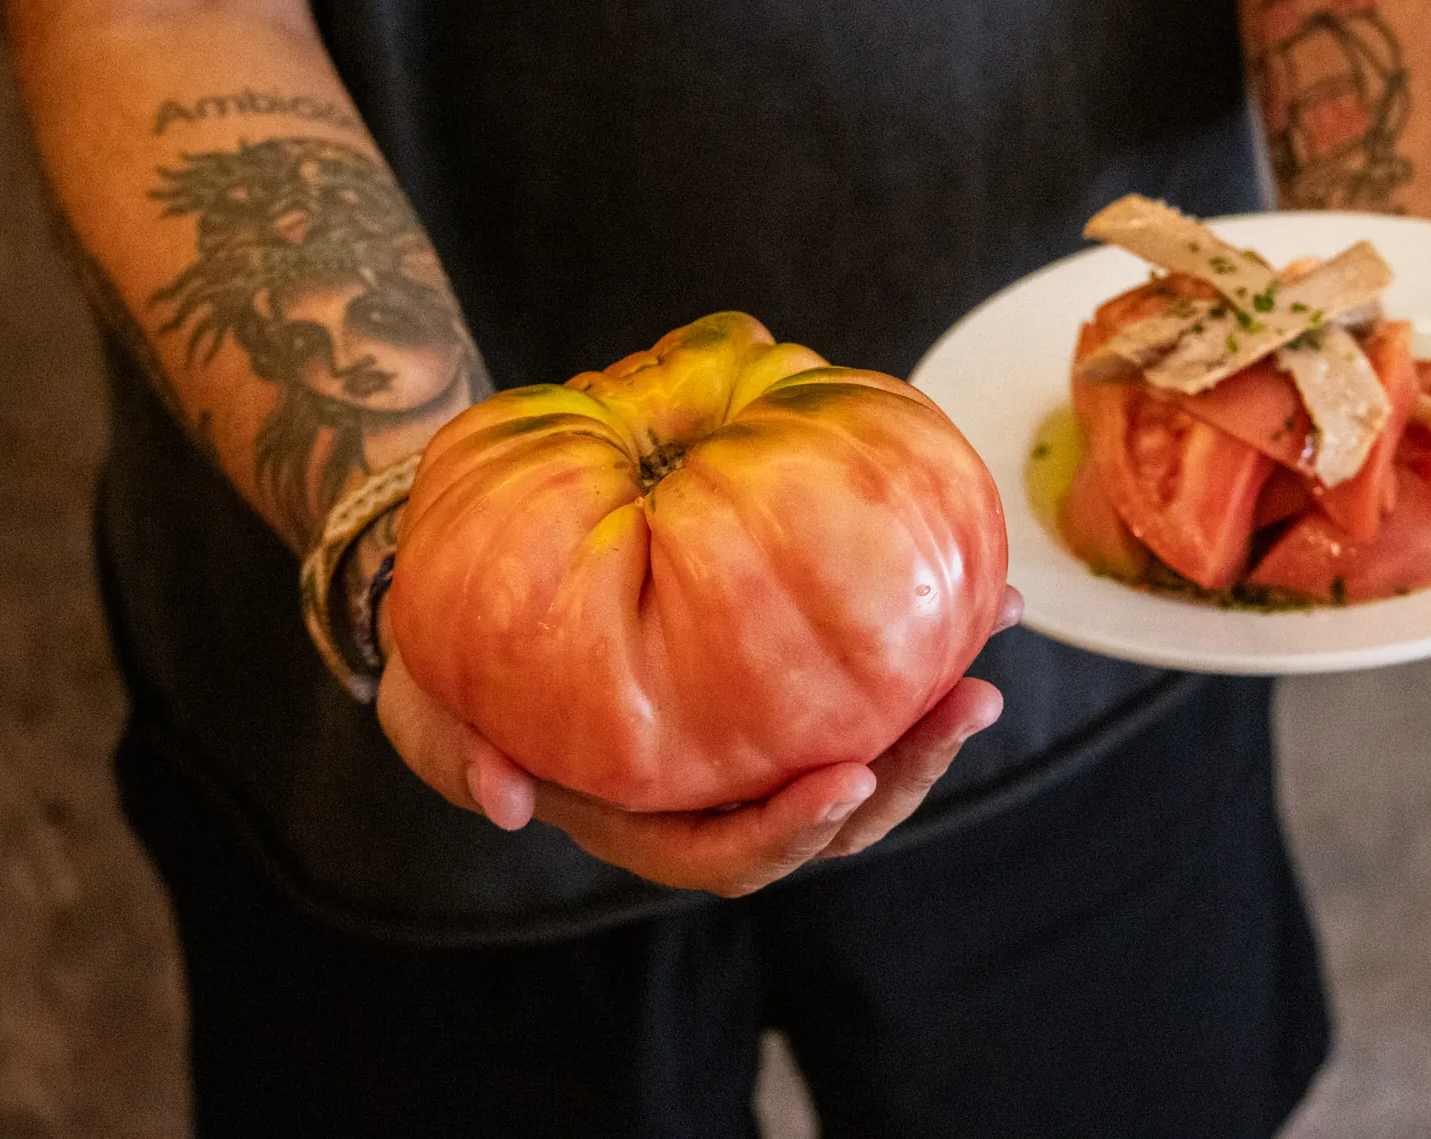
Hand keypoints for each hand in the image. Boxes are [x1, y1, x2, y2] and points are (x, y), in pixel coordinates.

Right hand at [375, 587, 1023, 896]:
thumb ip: (455, 752)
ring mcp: (754, 730)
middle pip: (827, 814)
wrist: (476, 585)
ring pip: (863, 742)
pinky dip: (918, 631)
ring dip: (934, 701)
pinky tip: (976, 576)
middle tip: (971, 700)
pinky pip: (857, 666)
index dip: (789, 832)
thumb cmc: (454, 662)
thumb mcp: (431, 705)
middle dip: (906, 771)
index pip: (728, 854)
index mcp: (642, 815)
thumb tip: (505, 801)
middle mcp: (712, 785)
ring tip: (999, 620)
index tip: (846, 775)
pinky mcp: (777, 669)